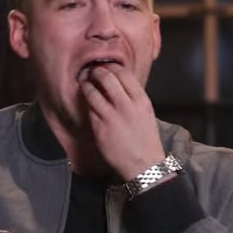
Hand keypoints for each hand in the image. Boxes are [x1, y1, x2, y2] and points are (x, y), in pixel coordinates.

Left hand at [79, 63, 165, 179]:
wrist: (143, 165)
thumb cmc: (146, 140)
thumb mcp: (146, 113)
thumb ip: (134, 98)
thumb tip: (119, 85)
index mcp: (141, 100)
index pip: (124, 73)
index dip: (112, 67)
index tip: (107, 67)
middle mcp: (126, 105)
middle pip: (107, 77)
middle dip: (97, 71)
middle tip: (92, 72)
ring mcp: (111, 115)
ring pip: (93, 90)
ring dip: (87, 84)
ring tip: (85, 84)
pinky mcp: (98, 126)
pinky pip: (88, 107)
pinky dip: (85, 100)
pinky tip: (85, 99)